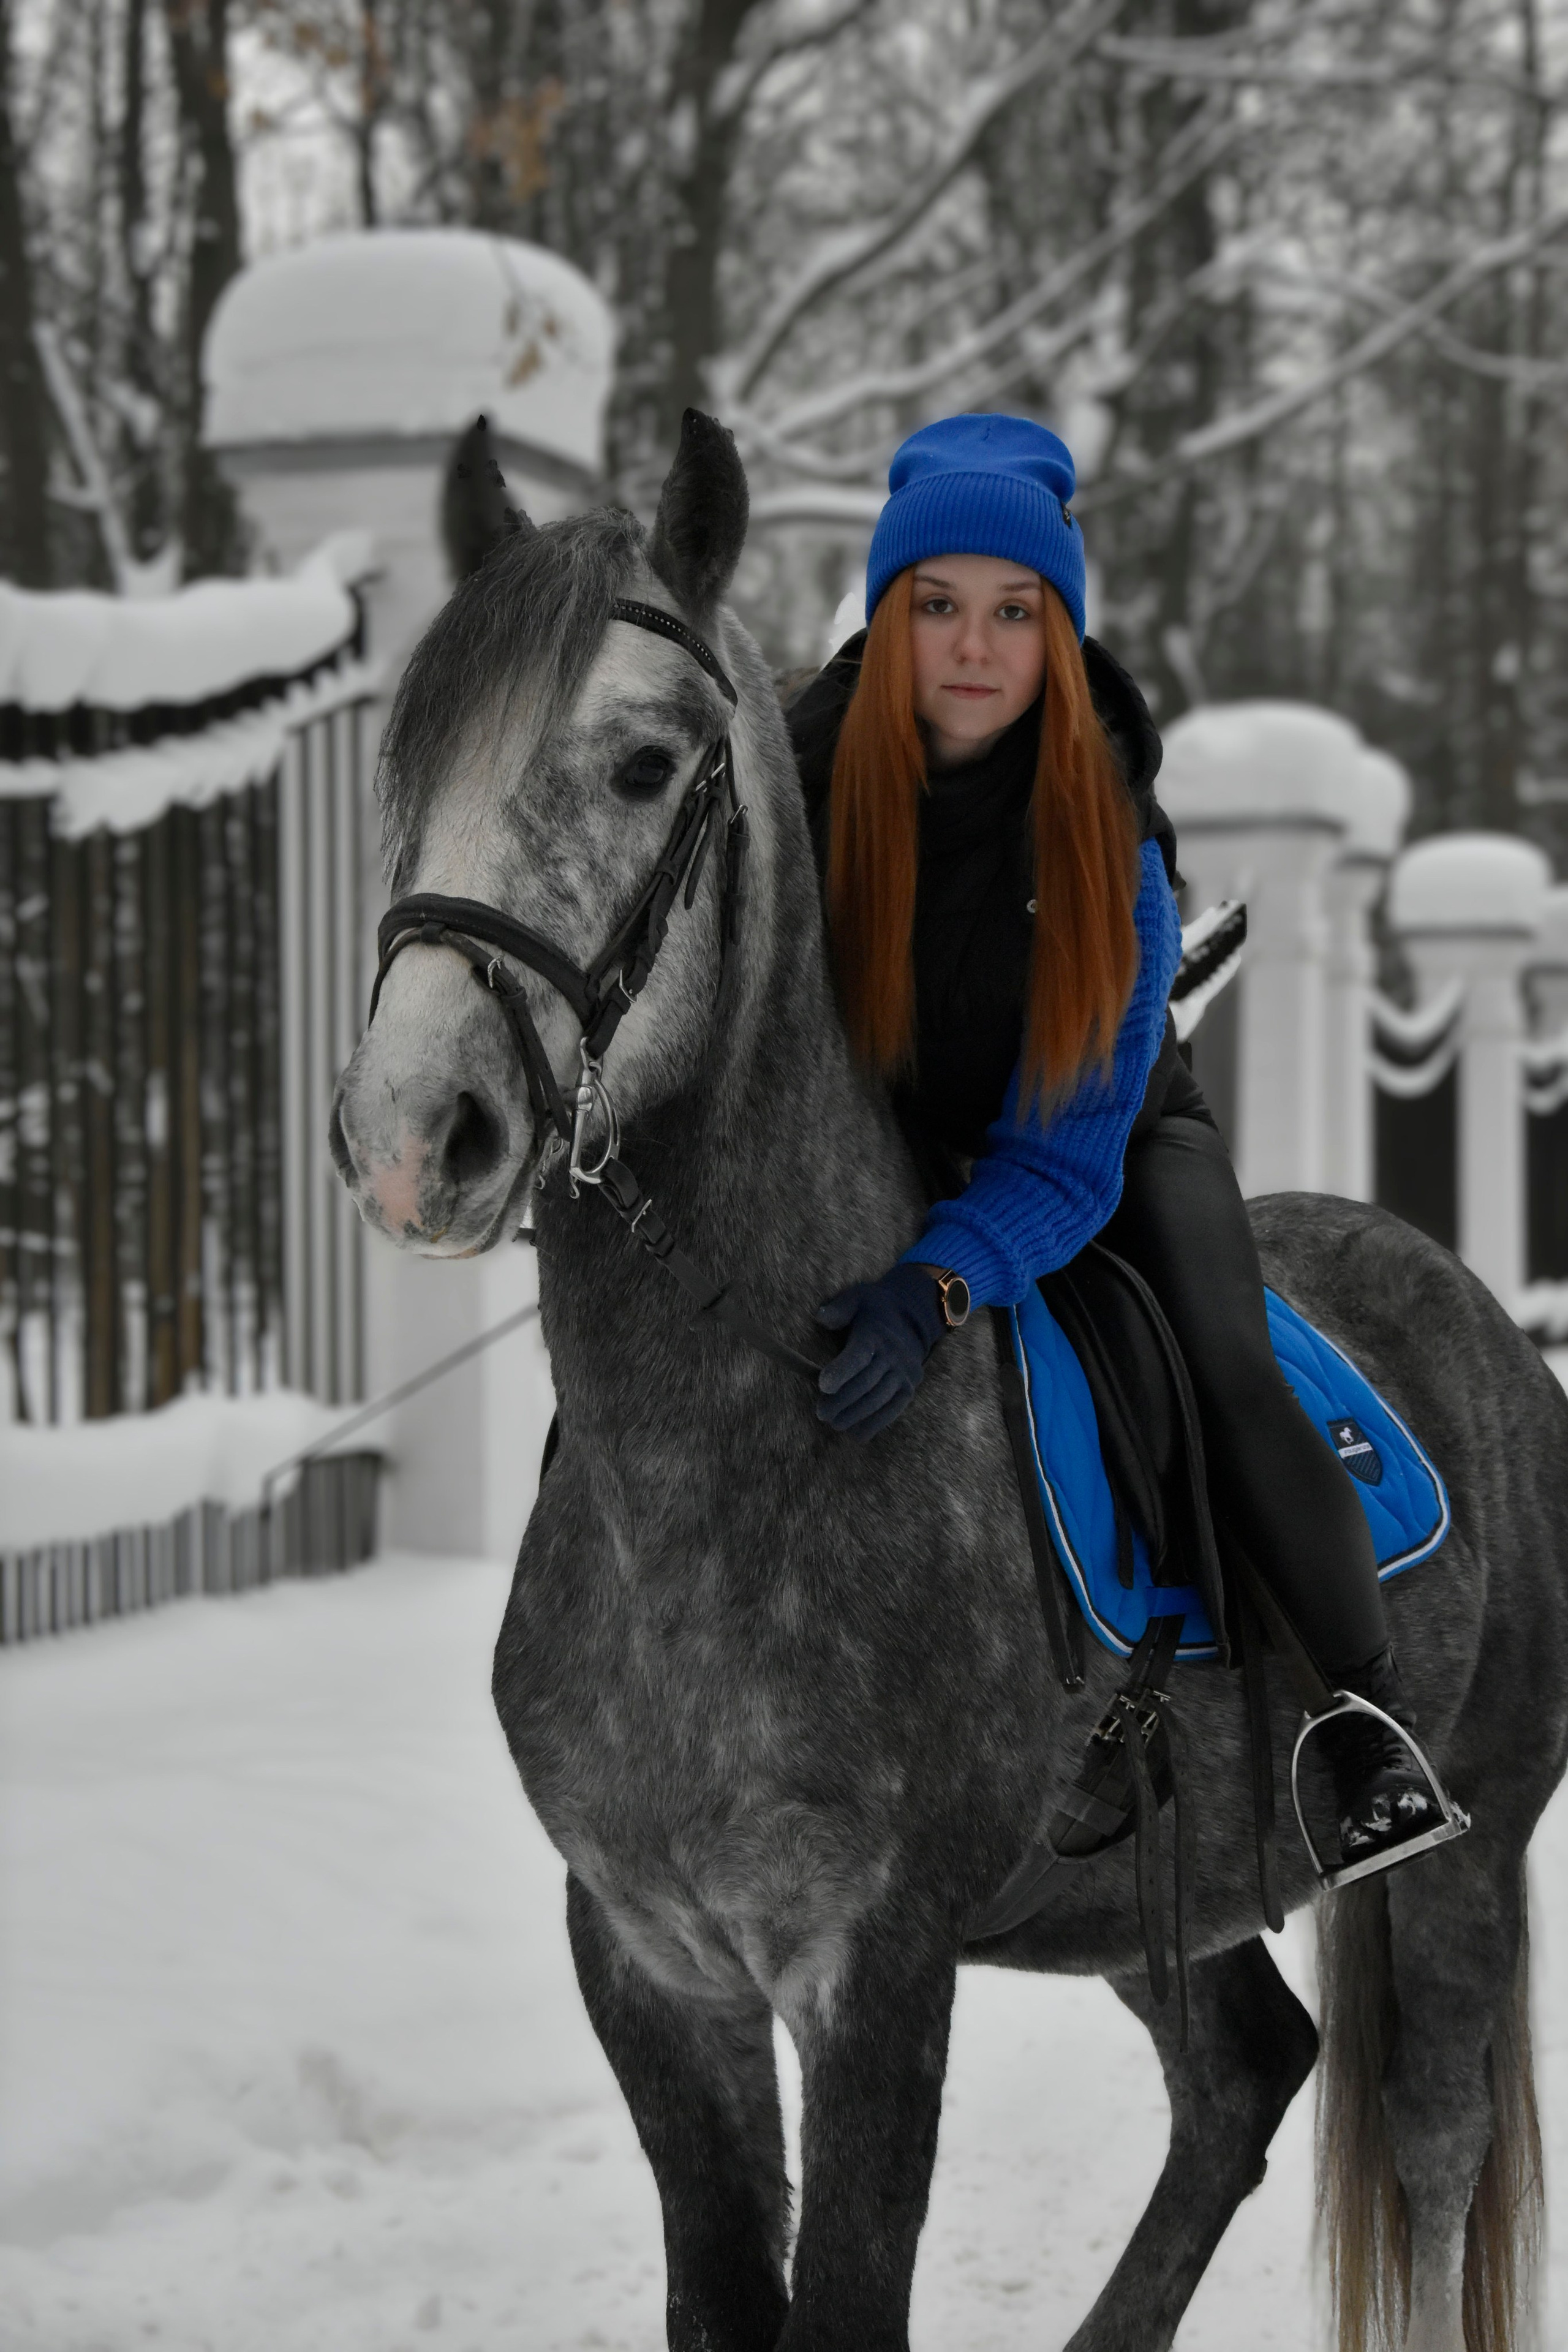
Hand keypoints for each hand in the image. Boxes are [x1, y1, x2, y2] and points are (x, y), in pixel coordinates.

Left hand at [815, 1262, 946, 1438]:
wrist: (913, 1316)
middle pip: (865, 1383)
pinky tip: (857, 1433)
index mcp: (876, 1334)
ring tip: (834, 1422)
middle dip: (841, 1401)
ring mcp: (904, 1373)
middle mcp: (893, 1355)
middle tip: (821, 1412)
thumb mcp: (857, 1298)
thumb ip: (839, 1308)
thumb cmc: (875, 1309)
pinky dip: (875, 1423)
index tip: (822, 1385)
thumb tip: (820, 1317)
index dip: (841, 1371)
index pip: (858, 1355)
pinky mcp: (910, 1387)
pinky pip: (893, 1409)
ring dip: (855, 1415)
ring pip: (878, 1399)